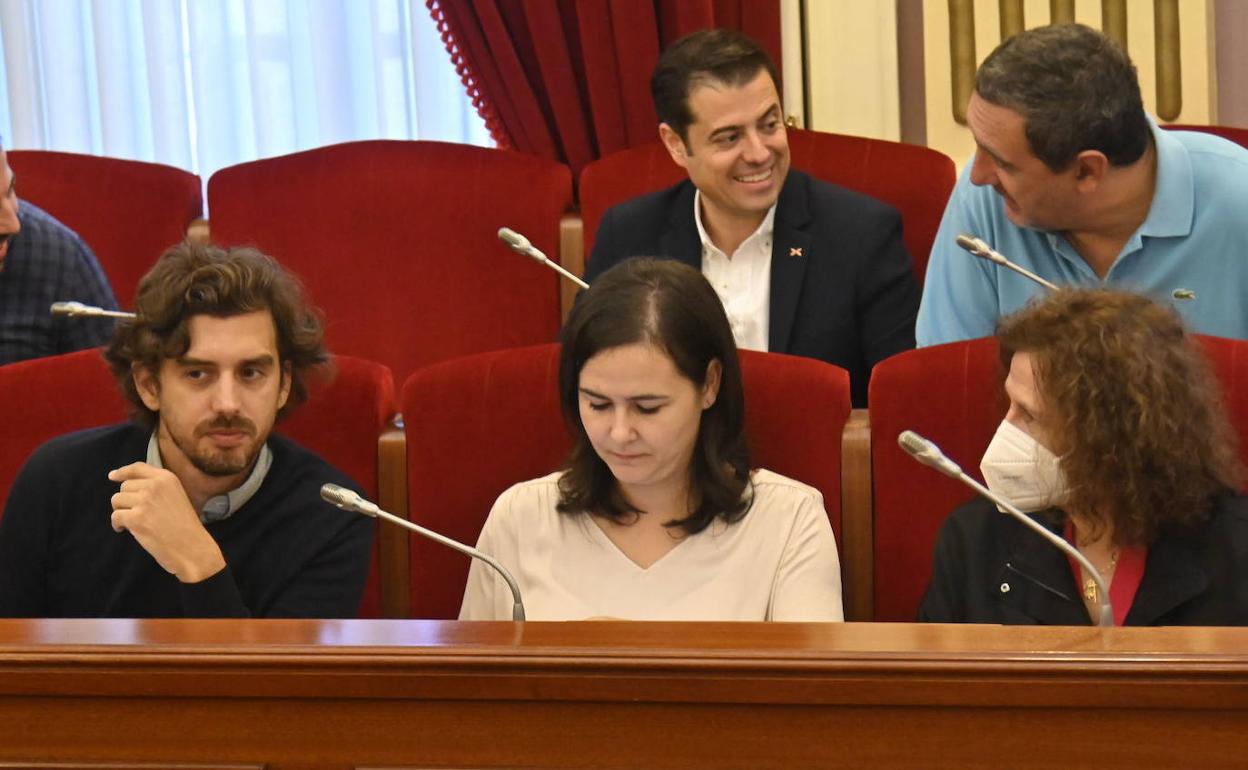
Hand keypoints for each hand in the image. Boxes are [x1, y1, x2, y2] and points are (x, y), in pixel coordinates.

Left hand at [108, 462, 225, 582]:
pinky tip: (125, 530)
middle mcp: (155, 486)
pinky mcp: (136, 518)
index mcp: (166, 478)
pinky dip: (117, 524)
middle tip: (136, 513)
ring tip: (133, 522)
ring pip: (117, 500)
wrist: (192, 547)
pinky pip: (115, 516)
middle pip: (125, 486)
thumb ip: (157, 488)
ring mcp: (145, 501)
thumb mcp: (176, 496)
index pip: (138, 468)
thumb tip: (125, 483)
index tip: (113, 476)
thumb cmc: (185, 525)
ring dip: (121, 512)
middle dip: (126, 500)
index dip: (123, 472)